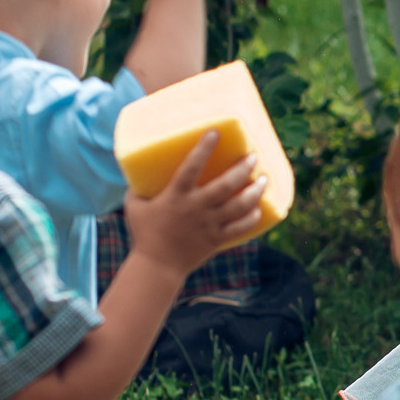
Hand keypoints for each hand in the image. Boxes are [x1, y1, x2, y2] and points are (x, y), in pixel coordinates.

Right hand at [124, 132, 264, 276]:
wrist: (156, 267)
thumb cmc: (144, 233)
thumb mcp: (134, 206)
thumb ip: (138, 187)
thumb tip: (139, 168)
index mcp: (175, 197)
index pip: (191, 167)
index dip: (204, 149)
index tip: (215, 132)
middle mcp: (195, 208)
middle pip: (224, 185)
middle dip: (241, 169)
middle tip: (253, 156)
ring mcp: (208, 225)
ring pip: (238, 206)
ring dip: (254, 191)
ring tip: (264, 179)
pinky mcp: (216, 239)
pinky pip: (240, 228)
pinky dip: (252, 218)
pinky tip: (259, 207)